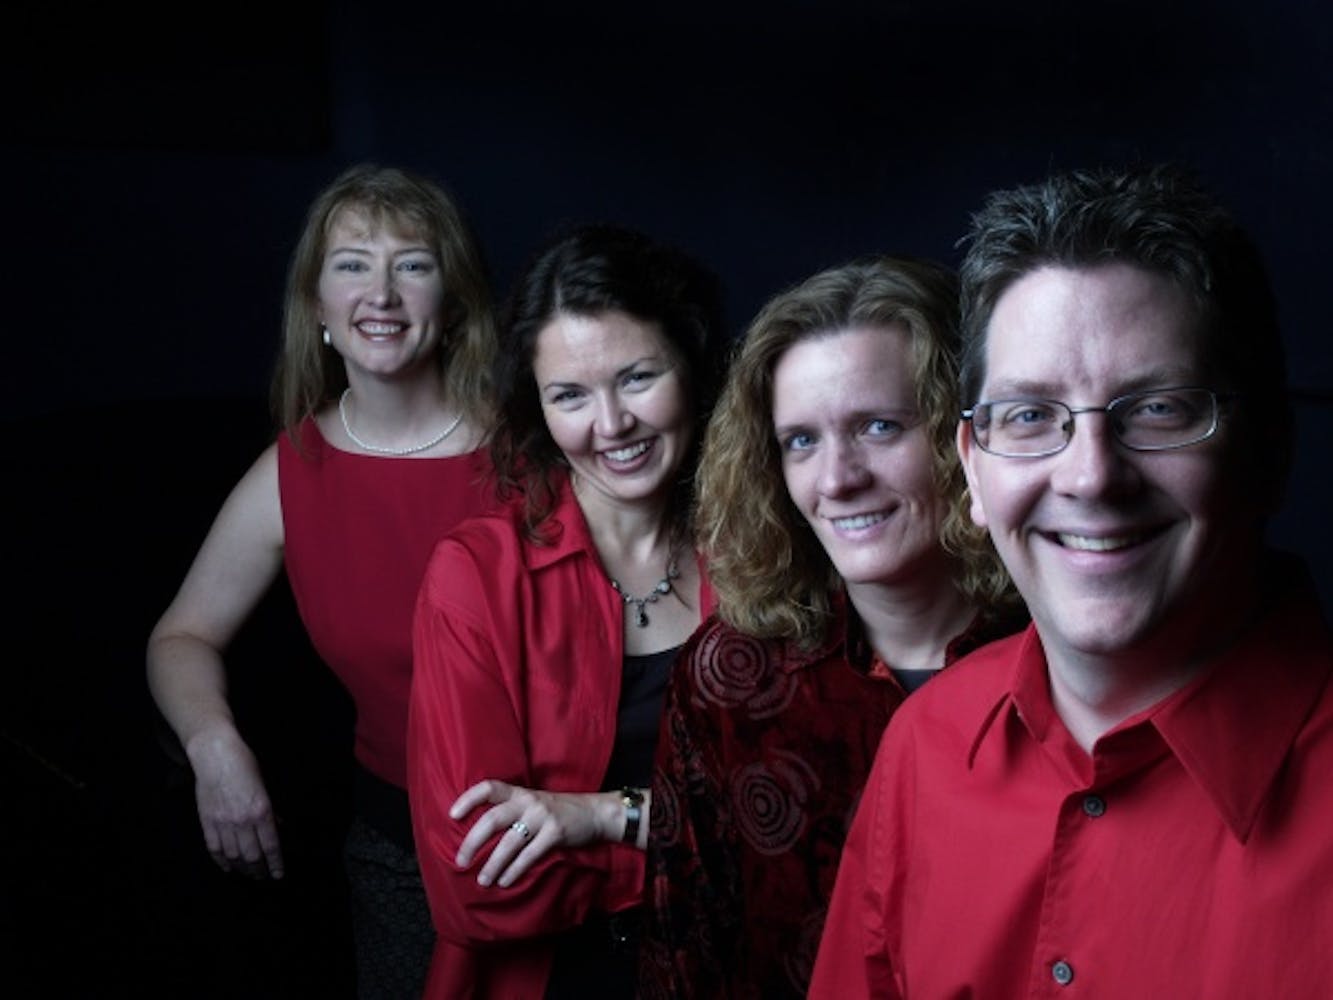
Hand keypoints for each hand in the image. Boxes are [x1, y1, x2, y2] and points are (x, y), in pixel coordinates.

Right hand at [187, 727, 284, 879]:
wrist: (216, 755)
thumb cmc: (245, 765)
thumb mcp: (265, 786)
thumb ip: (270, 810)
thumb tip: (277, 827)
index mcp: (262, 811)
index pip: (271, 846)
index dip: (276, 863)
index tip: (279, 874)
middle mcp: (243, 821)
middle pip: (253, 856)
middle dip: (260, 870)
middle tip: (264, 877)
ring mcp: (223, 823)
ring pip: (234, 856)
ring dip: (243, 869)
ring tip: (249, 875)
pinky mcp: (207, 822)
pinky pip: (215, 848)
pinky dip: (221, 861)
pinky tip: (227, 867)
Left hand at [449, 779, 614, 888]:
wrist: (594, 813)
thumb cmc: (558, 812)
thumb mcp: (534, 803)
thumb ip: (512, 811)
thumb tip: (480, 836)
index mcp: (519, 793)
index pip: (489, 787)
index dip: (469, 799)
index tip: (452, 815)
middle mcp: (528, 801)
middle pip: (493, 819)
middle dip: (473, 841)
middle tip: (460, 860)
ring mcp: (543, 816)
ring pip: (510, 841)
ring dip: (493, 863)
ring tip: (483, 880)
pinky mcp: (556, 832)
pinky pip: (529, 854)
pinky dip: (514, 870)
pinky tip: (505, 881)